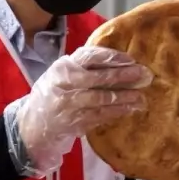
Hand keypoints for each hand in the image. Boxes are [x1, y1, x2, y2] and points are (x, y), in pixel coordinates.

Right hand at [14, 46, 151, 174]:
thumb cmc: (55, 90)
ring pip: (101, 99)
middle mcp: (65, 84)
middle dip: (124, 76)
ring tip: (141, 96)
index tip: (131, 59)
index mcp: (64, 67)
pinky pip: (99, 116)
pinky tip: (130, 109)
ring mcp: (69, 105)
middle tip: (144, 76)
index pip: (90, 57)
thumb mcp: (63, 72)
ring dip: (124, 98)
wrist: (34, 121)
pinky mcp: (74, 122)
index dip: (112, 58)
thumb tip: (121, 61)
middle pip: (98, 78)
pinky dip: (116, 112)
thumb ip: (85, 65)